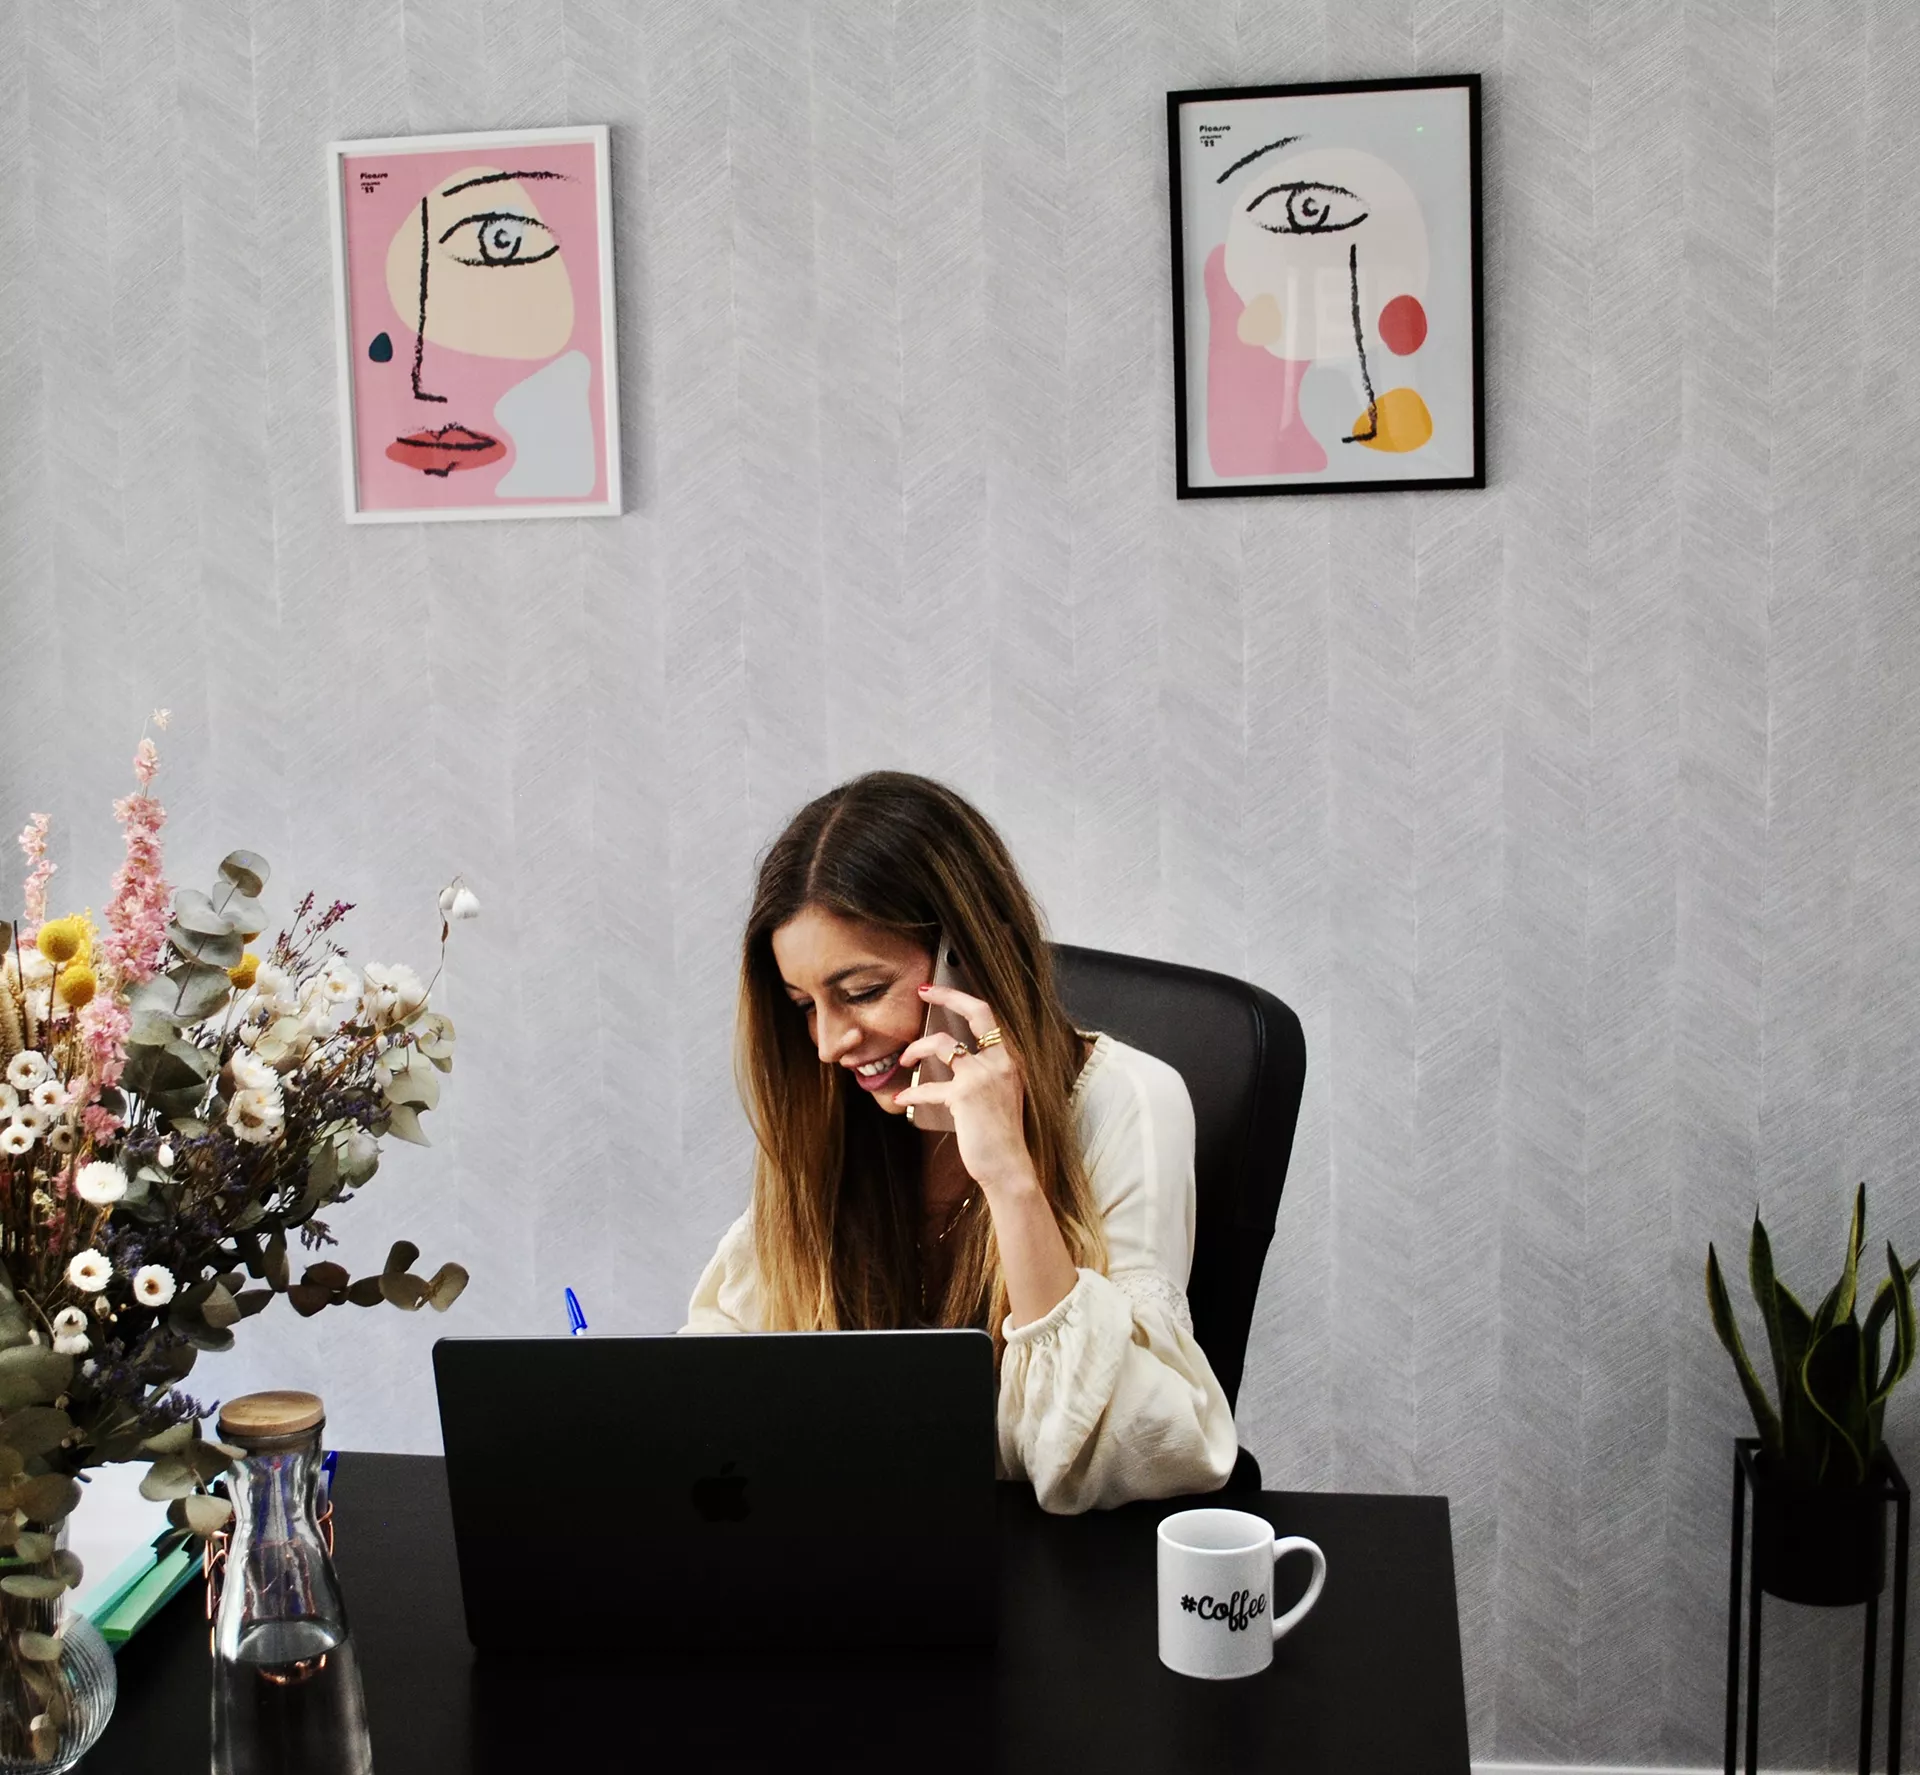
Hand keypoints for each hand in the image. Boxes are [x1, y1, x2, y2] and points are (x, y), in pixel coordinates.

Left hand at [892, 984, 1034, 1193]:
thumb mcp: (1000, 1096)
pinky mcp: (964, 1096)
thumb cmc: (1001, 1136)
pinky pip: (929, 1087)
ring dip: (916, 1049)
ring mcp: (982, 1076)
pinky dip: (912, 1094)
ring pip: (942, 1044)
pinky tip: (902, 1100)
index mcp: (1008, 1060)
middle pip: (974, 1013)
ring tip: (904, 1060)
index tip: (935, 991)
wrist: (1008, 1165)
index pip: (987, 1016)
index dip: (960, 998)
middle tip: (921, 992)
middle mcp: (999, 1062)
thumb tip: (954, 1060)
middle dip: (947, 997)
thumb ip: (985, 1075)